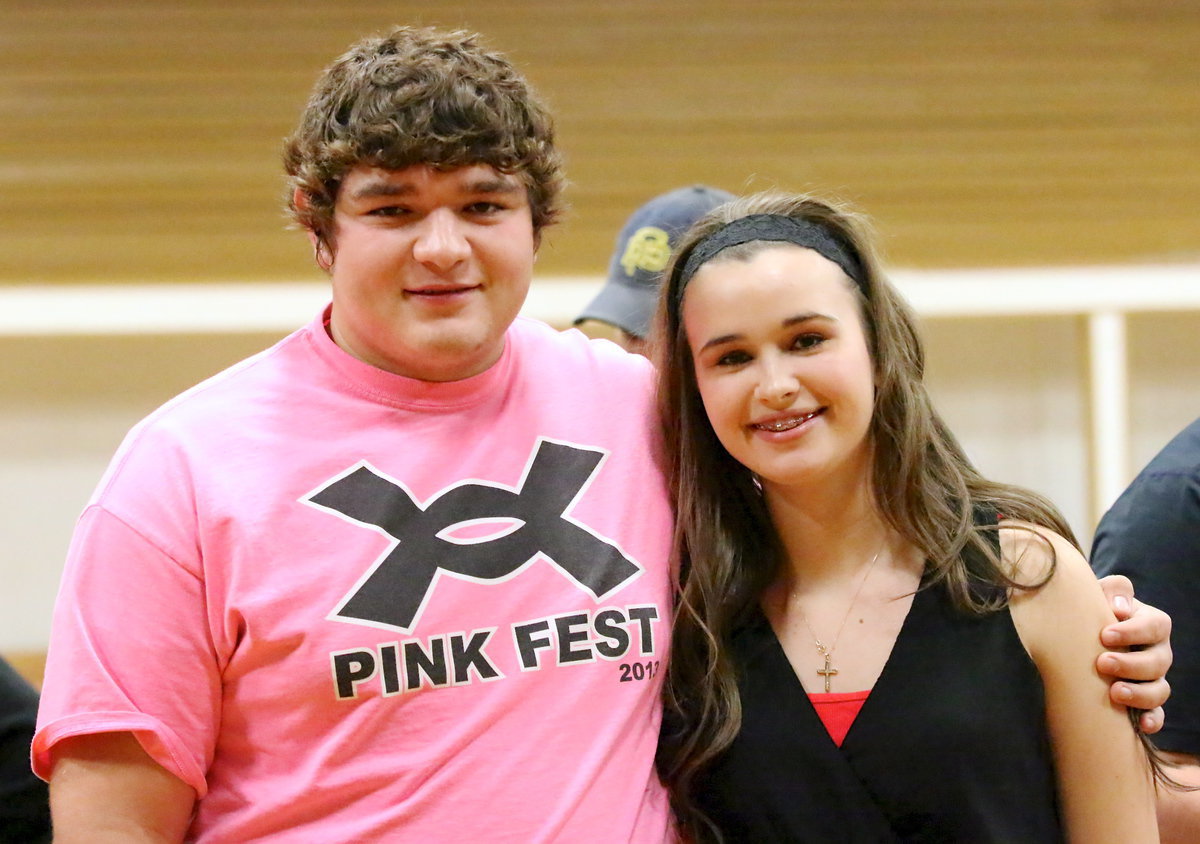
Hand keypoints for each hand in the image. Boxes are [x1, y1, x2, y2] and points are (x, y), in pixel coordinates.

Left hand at [1096, 574, 1171, 732]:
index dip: (1133, 631)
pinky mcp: (1145, 701)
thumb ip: (1113, 590)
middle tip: (1102, 663)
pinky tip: (1140, 725)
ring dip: (1140, 693)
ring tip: (1115, 692)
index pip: (1155, 626)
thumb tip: (1118, 607)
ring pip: (1160, 690)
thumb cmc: (1093, 611)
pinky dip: (1152, 720)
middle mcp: (1157, 651)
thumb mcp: (1100, 594)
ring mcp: (1154, 678)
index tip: (1105, 635)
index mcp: (1151, 623)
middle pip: (1158, 661)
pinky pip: (1157, 714)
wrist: (1081, 635)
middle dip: (1131, 664)